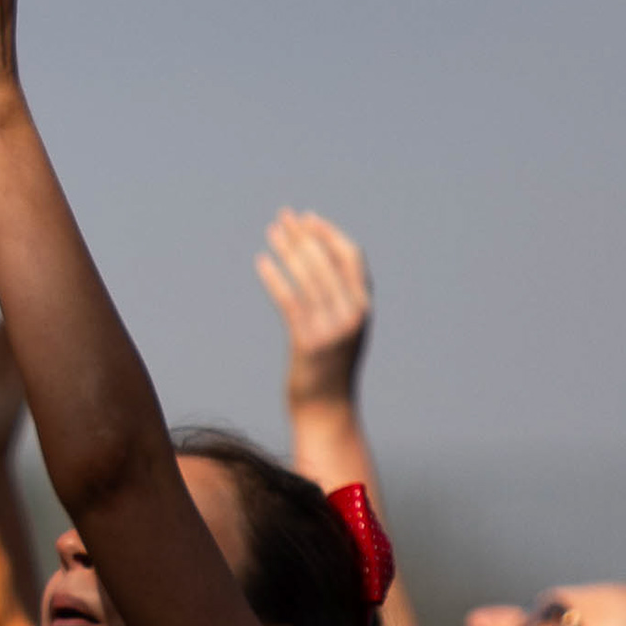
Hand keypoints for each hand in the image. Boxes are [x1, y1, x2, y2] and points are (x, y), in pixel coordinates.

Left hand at [258, 209, 375, 421]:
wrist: (327, 408)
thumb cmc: (330, 364)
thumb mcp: (343, 327)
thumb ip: (340, 297)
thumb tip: (317, 258)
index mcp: (363, 306)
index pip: (351, 256)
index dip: (328, 233)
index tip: (307, 218)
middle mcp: (353, 314)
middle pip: (326, 260)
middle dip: (303, 235)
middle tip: (283, 217)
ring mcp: (332, 329)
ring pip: (308, 277)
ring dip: (287, 249)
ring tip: (272, 232)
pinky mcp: (309, 342)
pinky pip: (290, 301)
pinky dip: (276, 278)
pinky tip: (262, 262)